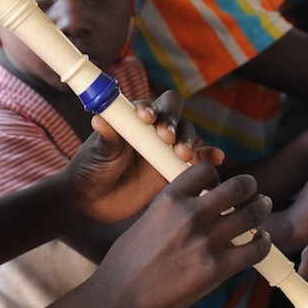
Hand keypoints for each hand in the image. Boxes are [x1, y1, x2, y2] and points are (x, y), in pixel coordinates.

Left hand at [66, 90, 217, 223]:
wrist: (94, 201)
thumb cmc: (92, 168)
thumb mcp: (97, 152)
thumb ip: (105, 138)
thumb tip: (99, 119)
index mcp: (136, 119)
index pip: (152, 105)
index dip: (153, 109)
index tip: (147, 118)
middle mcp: (155, 130)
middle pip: (176, 117)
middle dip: (174, 125)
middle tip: (167, 140)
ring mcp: (167, 150)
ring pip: (188, 137)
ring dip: (190, 142)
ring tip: (184, 155)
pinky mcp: (175, 169)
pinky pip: (197, 161)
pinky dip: (208, 157)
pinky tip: (216, 158)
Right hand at [88, 164, 273, 307]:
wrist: (119, 298)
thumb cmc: (127, 261)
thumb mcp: (147, 219)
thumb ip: (174, 208)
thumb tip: (199, 203)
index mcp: (169, 198)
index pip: (206, 169)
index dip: (217, 175)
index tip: (219, 185)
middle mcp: (190, 214)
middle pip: (238, 186)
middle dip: (249, 186)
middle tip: (252, 191)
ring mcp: (206, 241)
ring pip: (252, 213)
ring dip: (261, 208)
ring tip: (262, 208)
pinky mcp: (217, 268)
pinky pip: (255, 249)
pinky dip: (263, 243)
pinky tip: (260, 241)